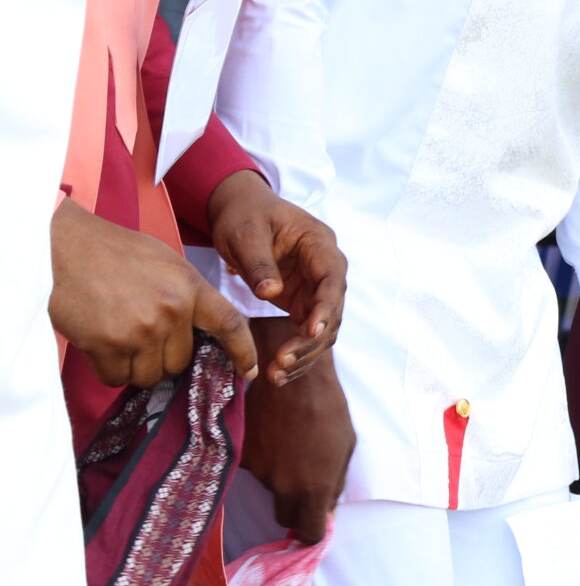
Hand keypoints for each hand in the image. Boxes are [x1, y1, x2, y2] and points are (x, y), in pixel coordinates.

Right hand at [50, 201, 254, 387]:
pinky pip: (116, 377)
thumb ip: (185, 294)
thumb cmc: (111, 250)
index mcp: (190, 286)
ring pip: (150, 375)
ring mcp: (141, 329)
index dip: (242, 352)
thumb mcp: (164, 262)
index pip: (230, 324)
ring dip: (135, 366)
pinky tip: (99, 345)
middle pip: (180, 361)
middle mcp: (172, 310)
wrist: (62, 245)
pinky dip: (109, 370)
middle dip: (163, 357)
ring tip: (118, 338)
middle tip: (141, 337)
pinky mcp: (109, 344)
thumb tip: (196, 329)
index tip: (248, 371)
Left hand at [202, 171, 344, 383]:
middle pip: (332, 310)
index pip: (333, 278)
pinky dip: (296, 353)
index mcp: (319, 243)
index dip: (326, 307)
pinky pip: (307, 332)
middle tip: (282, 363)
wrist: (241, 210)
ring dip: (305, 353)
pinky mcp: (303, 301)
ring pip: (323, 327)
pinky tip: (279, 373)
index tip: (311, 331)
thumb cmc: (245, 215)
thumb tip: (271, 294)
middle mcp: (325, 268)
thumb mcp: (245, 233)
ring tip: (277, 375)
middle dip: (311, 340)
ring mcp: (315, 287)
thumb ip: (259, 263)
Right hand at [240, 334, 353, 543]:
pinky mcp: (241, 457)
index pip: (310, 533)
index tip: (315, 520)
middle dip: (294, 507)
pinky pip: (254, 467)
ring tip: (291, 444)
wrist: (292, 378)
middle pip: (284, 517)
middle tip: (304, 482)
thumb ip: (334, 485)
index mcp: (314, 489)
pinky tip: (273, 435)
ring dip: (280, 476)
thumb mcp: (345, 448)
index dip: (313, 530)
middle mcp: (283, 487)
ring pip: (269, 489)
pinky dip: (263, 457)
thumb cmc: (329, 410)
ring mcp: (259, 473)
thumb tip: (327, 514)